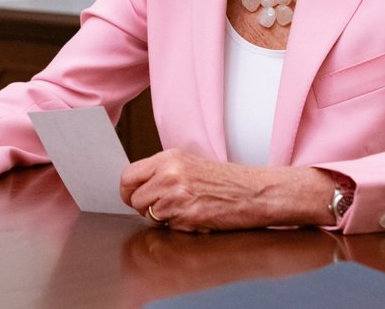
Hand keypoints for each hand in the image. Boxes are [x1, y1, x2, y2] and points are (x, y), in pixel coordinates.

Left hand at [119, 149, 333, 231]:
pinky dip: (178, 226)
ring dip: (162, 218)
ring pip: (149, 215)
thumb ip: (162, 171)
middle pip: (134, 199)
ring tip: (184, 210)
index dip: (128, 191)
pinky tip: (195, 217)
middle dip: (144, 208)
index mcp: (168, 158)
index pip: (128, 176)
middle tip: (163, 208)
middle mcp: (169, 174)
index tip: (132, 197)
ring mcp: (177, 196)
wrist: (256, 192)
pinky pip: (168, 227)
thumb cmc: (226, 181)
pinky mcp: (187, 216)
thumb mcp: (190, 164)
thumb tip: (136, 186)